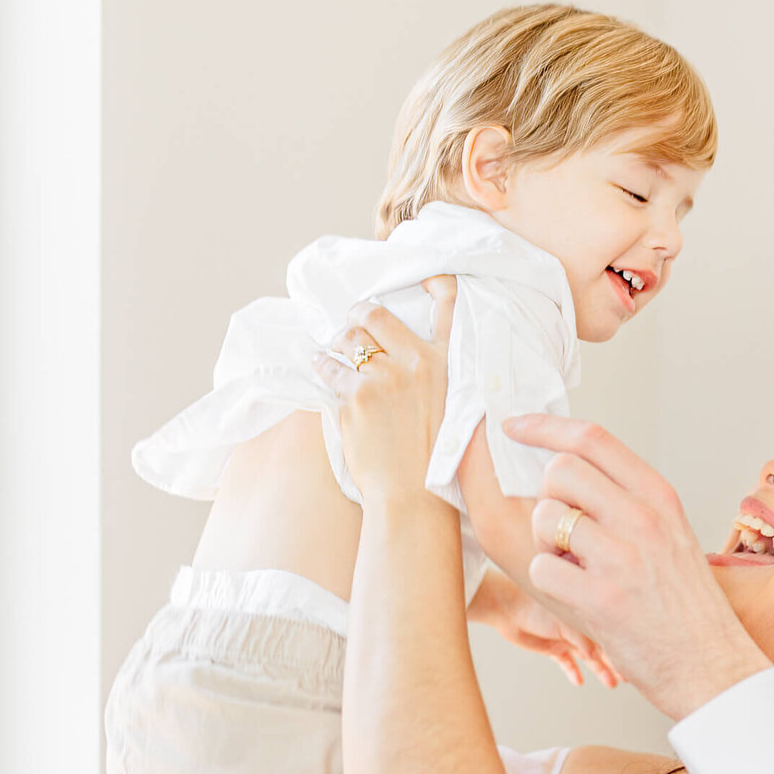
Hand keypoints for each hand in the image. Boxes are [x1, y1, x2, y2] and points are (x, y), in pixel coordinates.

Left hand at [313, 276, 456, 502]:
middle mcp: (417, 363)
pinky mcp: (355, 398)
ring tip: (333, 349)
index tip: (427, 277)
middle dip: (358, 313)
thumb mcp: (455, 409)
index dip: (436, 282)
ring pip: (348, 338)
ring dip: (337, 341)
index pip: (449, 306)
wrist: (414, 496)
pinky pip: (329, 369)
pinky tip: (319, 367)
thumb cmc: (435, 461)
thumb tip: (407, 357)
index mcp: (446, 364)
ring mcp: (384, 379)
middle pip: (376, 314)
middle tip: (352, 320)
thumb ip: (437, 377)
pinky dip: (321, 366)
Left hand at [469, 570, 622, 689]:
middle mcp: (577, 627)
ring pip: (587, 658)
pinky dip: (572, 672)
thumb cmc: (533, 605)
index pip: (608, 634)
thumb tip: (595, 654)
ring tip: (612, 684)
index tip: (637, 659)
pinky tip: (579, 682)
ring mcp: (565, 637)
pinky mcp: (551, 647)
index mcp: (584, 616)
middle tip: (630, 677)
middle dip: (615, 661)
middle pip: (602, 647)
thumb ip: (580, 636)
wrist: (505, 606)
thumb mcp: (563, 620)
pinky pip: (565, 662)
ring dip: (599, 670)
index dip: (621, 647)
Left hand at [502, 414, 770, 720]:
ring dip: (545, 543)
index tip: (516, 427)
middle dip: (547, 498)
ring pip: (547, 517)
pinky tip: (575, 594)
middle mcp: (643, 519)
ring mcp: (622, 558)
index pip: (592, 439)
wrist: (713, 666)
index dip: (544, 427)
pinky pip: (543, 568)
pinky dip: (547, 581)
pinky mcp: (602, 599)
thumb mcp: (672, 535)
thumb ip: (629, 503)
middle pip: (560, 471)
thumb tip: (572, 475)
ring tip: (572, 568)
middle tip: (562, 531)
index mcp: (659, 497)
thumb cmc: (687, 607)